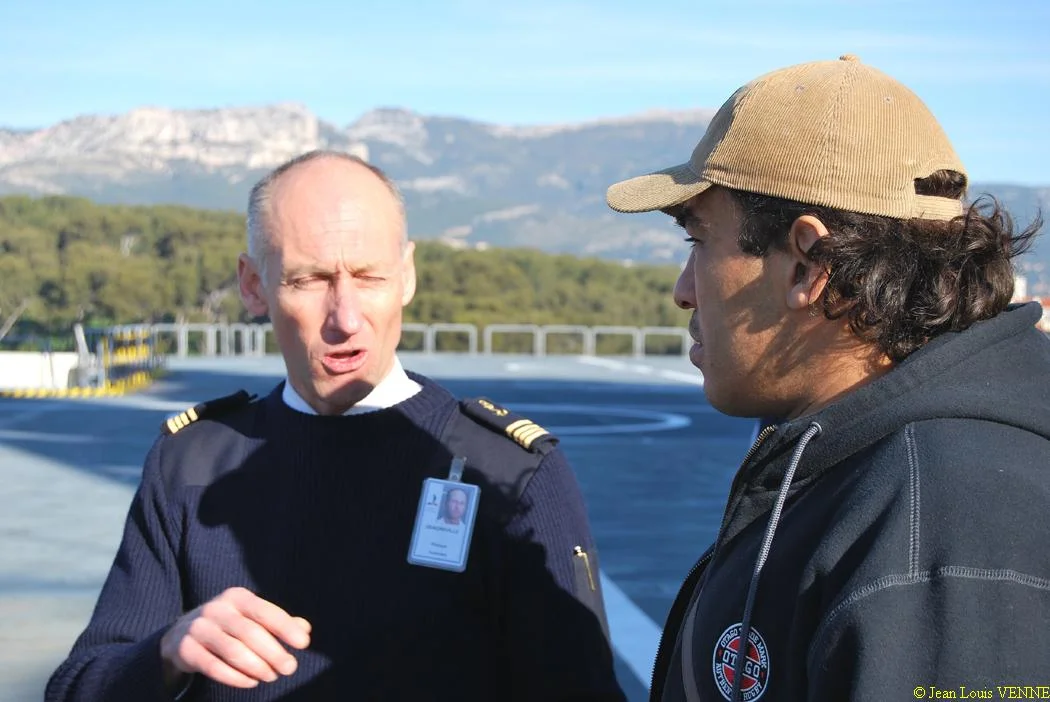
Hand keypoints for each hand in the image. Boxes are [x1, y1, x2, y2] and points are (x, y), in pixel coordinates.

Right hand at [159, 587, 311, 689]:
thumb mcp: (251, 618)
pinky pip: (213, 666)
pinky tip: (251, 682)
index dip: (286, 627)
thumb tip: (305, 629)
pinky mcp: (185, 649)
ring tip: (271, 676)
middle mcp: (216, 608)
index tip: (304, 643)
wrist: (180, 634)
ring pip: (233, 650)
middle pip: (251, 633)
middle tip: (290, 668)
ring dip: (257, 667)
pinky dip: (235, 677)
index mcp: (237, 597)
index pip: (265, 612)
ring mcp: (198, 628)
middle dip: (274, 653)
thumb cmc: (229, 626)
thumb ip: (277, 623)